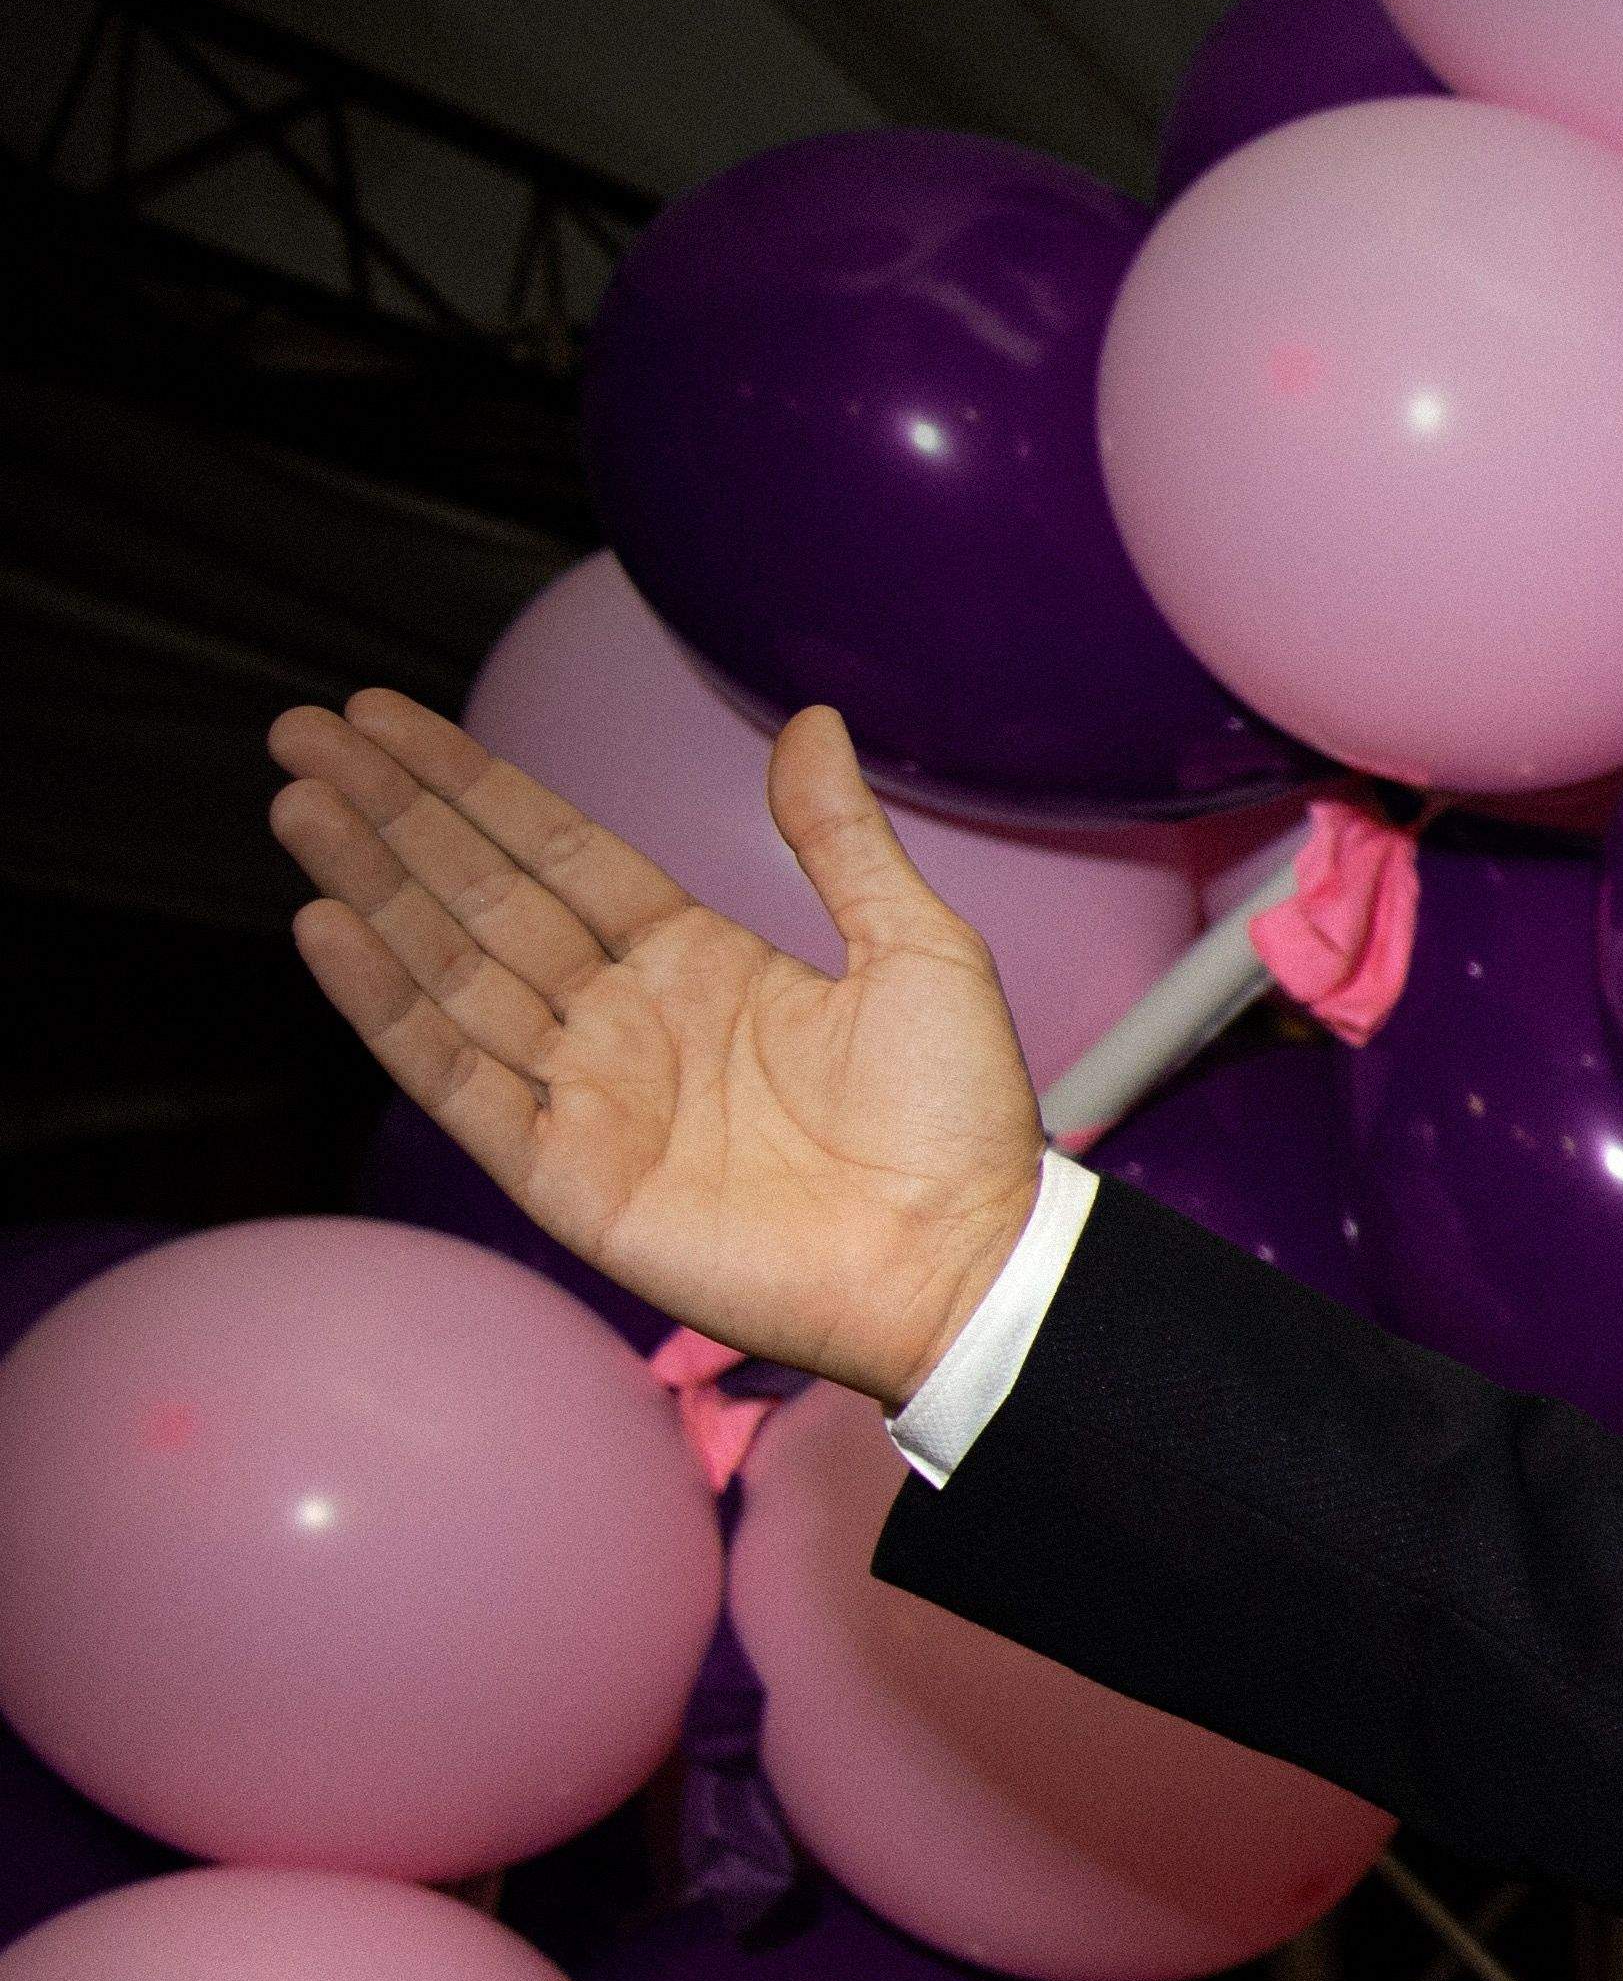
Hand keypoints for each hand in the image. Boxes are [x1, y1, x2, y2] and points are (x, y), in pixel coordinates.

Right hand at [266, 692, 1046, 1396]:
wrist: (966, 1263)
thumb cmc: (959, 1125)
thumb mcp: (919, 953)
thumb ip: (842, 841)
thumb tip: (810, 722)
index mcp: (698, 961)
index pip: (553, 852)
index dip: (471, 784)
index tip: (385, 716)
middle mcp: (625, 1020)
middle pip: (480, 896)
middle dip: (391, 815)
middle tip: (304, 731)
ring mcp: (588, 1096)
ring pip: (450, 970)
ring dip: (370, 887)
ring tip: (298, 803)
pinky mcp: (566, 1176)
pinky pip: (457, 1078)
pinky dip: (389, 1007)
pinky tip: (328, 926)